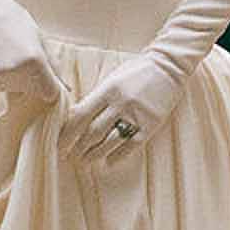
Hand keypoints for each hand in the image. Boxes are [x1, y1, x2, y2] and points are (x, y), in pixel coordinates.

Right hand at [0, 0, 65, 101]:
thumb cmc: (17, 23)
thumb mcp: (40, 39)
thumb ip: (54, 65)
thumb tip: (68, 88)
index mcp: (35, 61)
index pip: (50, 92)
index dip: (50, 86)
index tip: (46, 76)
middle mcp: (18, 72)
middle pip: (32, 91)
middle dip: (33, 80)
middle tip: (24, 56)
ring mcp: (0, 76)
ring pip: (15, 88)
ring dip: (16, 77)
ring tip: (9, 53)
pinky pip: (0, 84)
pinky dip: (2, 75)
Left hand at [58, 53, 181, 164]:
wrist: (168, 67)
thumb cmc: (136, 71)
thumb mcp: (113, 78)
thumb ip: (97, 96)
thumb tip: (75, 117)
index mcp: (108, 90)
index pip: (81, 115)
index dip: (68, 133)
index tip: (61, 144)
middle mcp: (121, 103)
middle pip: (93, 132)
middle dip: (78, 147)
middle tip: (71, 156)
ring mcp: (137, 115)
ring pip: (110, 142)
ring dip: (95, 155)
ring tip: (85, 161)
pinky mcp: (151, 124)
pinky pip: (131, 145)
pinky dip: (118, 156)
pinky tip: (108, 162)